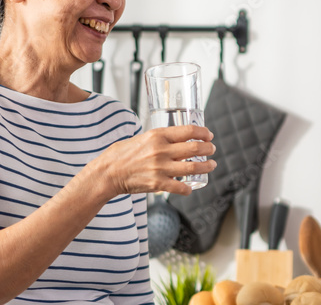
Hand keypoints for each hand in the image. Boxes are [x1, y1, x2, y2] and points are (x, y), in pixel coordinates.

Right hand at [99, 125, 216, 195]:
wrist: (108, 173)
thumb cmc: (122, 154)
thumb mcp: (142, 138)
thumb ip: (159, 138)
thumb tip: (176, 138)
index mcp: (158, 135)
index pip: (188, 131)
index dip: (203, 133)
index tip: (209, 135)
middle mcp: (161, 150)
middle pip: (195, 148)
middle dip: (209, 149)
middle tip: (212, 150)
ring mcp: (160, 168)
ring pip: (193, 167)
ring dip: (207, 166)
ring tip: (211, 165)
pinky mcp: (157, 184)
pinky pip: (180, 187)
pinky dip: (188, 188)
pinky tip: (191, 187)